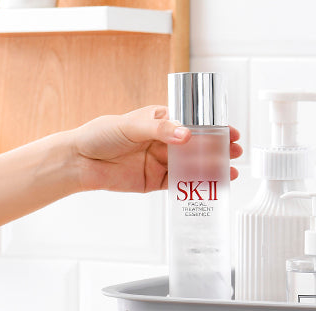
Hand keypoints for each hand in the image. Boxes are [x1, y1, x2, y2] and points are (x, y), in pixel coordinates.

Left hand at [70, 105, 242, 193]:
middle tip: (235, 152)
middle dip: (218, 148)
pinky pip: (182, 183)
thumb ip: (160, 130)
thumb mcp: (130, 126)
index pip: (191, 122)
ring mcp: (161, 161)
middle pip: (197, 145)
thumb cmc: (100, 135)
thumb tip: (186, 136)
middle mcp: (163, 140)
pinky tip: (213, 184)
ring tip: (231, 171)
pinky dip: (197, 184)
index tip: (229, 131)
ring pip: (192, 165)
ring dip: (212, 167)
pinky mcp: (157, 181)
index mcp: (159, 120)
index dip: (212, 127)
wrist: (80, 162)